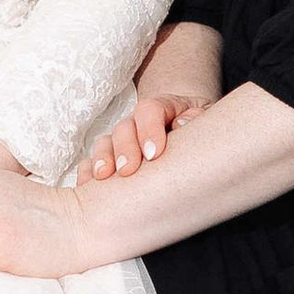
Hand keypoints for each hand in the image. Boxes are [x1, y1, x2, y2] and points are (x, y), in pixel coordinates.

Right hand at [89, 89, 211, 178]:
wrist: (187, 129)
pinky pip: (92, 161)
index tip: (154, 154)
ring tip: (103, 177)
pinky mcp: (111, 157)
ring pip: (105, 142)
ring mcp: (122, 139)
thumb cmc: (199, 128)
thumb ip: (199, 116)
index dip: (149, 129)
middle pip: (124, 127)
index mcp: (163, 108)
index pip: (150, 110)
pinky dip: (87, 171)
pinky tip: (86, 185)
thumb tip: (182, 124)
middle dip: (123, 149)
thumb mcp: (207, 118)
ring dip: (101, 159)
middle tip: (127, 170)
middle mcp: (138, 122)